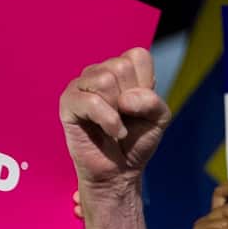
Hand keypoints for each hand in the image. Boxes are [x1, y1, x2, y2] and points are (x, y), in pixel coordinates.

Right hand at [59, 48, 169, 198]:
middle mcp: (98, 72)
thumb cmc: (136, 142)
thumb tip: (125, 99)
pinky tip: (112, 132)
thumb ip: (153, 102)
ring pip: (105, 79)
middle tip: (126, 117)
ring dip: (118, 111)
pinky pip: (91, 101)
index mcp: (120, 69)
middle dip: (131, 99)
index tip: (140, 106)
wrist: (120, 172)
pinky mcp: (68, 103)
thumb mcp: (159, 119)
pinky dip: (109, 120)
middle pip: (121, 66)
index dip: (146, 85)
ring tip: (116, 125)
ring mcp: (80, 86)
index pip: (138, 56)